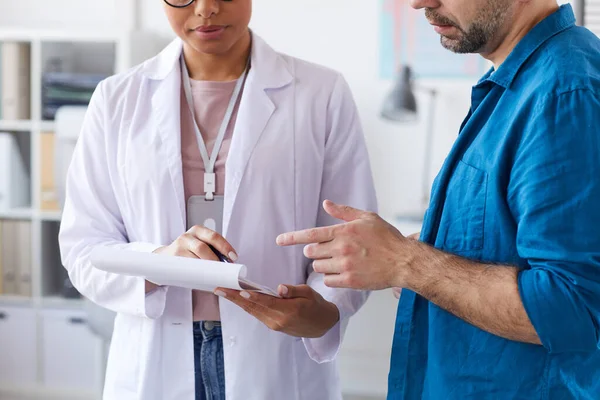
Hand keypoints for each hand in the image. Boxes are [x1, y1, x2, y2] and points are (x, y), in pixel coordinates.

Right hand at [145, 225, 237, 292]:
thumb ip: (213, 251)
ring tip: (215, 275)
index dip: (225, 247)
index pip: (214, 237)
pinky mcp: (173, 259)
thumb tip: (230, 264)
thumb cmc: (189, 253)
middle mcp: (187, 236)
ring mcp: (178, 247)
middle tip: (224, 269)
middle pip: (203, 247)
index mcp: (198, 231)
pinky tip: (203, 278)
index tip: (233, 257)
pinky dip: (197, 273)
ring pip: (194, 258)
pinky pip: (187, 267)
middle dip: (215, 260)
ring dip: (207, 268)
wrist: (165, 258)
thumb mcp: (200, 245)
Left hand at [214, 285, 339, 337]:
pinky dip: (246, 305)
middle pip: (253, 307)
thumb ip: (293, 290)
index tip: (238, 290)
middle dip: (235, 297)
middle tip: (219, 289)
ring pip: (252, 311)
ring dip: (237, 301)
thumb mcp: (309, 293)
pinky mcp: (273, 325)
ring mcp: (274, 324)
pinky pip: (257, 313)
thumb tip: (280, 288)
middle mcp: (278, 320)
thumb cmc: (316, 305)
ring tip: (223, 291)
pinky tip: (237, 297)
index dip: (251, 296)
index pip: (266, 302)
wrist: (322, 325)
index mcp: (289, 311)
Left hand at [276, 200, 421, 290]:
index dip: (291, 237)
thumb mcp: (367, 218)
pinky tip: (344, 273)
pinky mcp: (350, 281)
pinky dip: (332, 278)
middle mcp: (342, 248)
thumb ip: (344, 212)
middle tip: (329, 251)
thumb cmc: (387, 238)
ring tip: (340, 261)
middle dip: (315, 252)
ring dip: (324, 265)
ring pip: (318, 267)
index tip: (279, 240)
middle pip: (311, 252)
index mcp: (344, 231)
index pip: (310, 234)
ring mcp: (345, 265)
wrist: (404, 261)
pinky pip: (328, 281)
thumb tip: (326, 203)